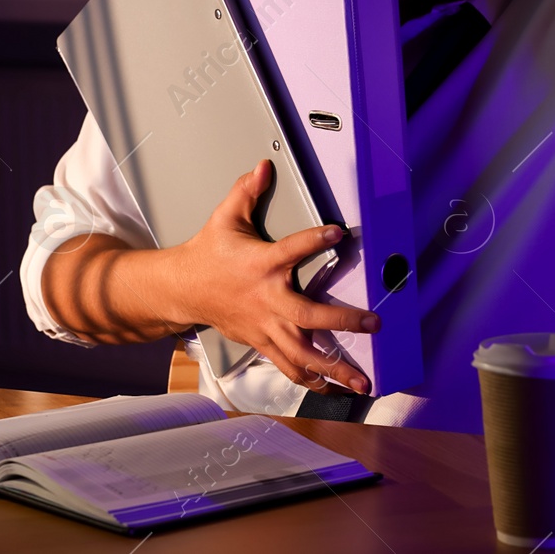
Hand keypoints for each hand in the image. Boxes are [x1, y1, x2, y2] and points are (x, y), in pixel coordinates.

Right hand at [171, 159, 378, 394]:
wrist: (183, 288)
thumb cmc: (208, 253)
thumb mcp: (225, 217)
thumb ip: (246, 191)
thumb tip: (262, 167)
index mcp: (261, 264)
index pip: (292, 249)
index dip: (314, 240)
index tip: (338, 232)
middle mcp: (267, 298)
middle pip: (308, 315)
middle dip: (342, 321)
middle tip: (372, 323)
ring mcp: (265, 325)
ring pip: (302, 352)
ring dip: (334, 367)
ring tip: (360, 380)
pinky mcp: (261, 341)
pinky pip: (288, 365)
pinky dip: (310, 379)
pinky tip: (332, 388)